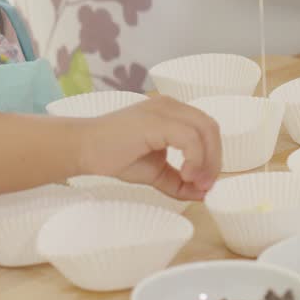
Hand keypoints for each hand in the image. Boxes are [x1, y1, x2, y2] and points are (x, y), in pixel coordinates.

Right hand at [78, 95, 221, 199]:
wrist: (83, 149)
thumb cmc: (115, 155)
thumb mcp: (155, 172)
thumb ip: (178, 181)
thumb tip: (203, 194)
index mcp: (172, 113)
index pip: (206, 129)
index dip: (213, 157)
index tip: (205, 184)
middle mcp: (171, 106)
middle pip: (211, 128)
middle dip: (215, 160)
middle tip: (205, 185)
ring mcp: (164, 110)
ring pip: (205, 129)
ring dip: (208, 160)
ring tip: (195, 182)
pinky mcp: (156, 121)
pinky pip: (190, 137)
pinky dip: (195, 158)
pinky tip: (185, 175)